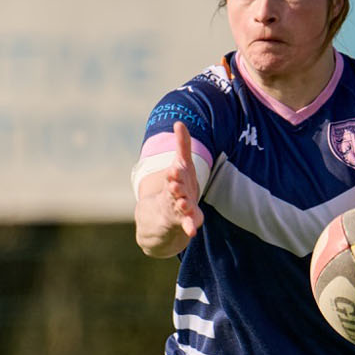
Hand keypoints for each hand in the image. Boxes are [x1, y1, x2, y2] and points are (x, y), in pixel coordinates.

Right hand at [163, 121, 204, 239]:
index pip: (174, 176)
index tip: (175, 169)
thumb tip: (179, 122)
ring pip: (179, 207)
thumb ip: (182, 146)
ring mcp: (178, 210)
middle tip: (174, 184)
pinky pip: (187, 225)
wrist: (162, 216)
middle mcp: (173, 195)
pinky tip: (192, 231)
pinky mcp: (185, 222)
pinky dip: (189, 227)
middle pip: (174, 191)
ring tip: (185, 204)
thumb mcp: (181, 165)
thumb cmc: (177, 185)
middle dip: (175, 187)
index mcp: (173, 180)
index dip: (175, 173)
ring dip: (181, 205)